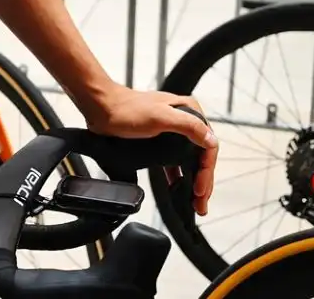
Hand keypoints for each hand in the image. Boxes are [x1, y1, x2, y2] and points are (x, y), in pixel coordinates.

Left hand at [80, 87, 217, 215]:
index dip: (206, 171)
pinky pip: (174, 162)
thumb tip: (211, 140)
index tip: (199, 189)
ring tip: (194, 203)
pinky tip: (178, 189)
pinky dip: (178, 176)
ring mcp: (172, 132)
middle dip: (202, 182)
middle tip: (201, 204)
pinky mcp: (160, 141)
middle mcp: (184, 120)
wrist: (102, 108)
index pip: (208, 146)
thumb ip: (188, 126)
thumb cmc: (128, 110)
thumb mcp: (160, 117)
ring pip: (189, 161)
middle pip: (200, 156)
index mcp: (190, 111)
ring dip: (193, 182)